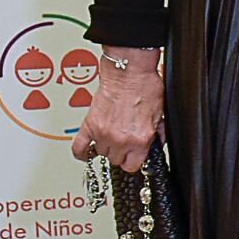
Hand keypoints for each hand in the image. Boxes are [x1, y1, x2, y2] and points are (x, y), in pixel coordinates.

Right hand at [70, 52, 163, 172]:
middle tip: (124, 142)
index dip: (134, 161)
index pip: (133, 166)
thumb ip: (157, 134)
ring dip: (105, 147)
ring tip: (111, 136)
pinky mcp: (89, 125)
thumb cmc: (145, 87)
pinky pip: (79, 147)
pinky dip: (81, 153)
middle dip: (121, 153)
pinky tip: (86, 153)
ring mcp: (103, 133)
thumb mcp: (160, 115)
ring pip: (101, 153)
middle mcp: (121, 139)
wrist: (129, 72)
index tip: (133, 157)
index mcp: (140, 139)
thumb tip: (155, 145)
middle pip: (116, 161)